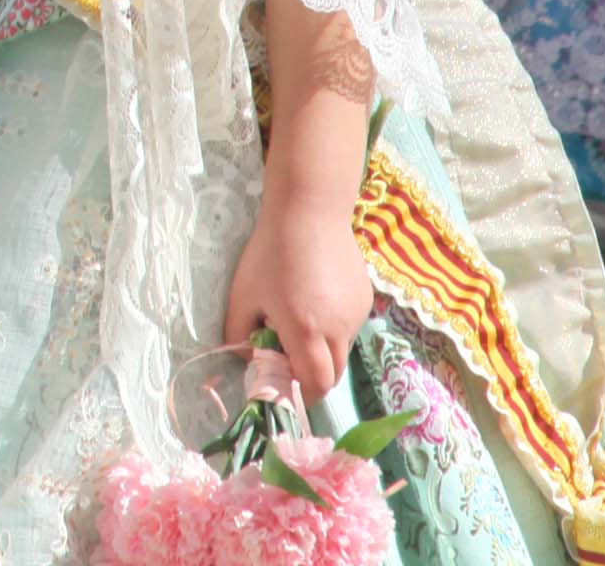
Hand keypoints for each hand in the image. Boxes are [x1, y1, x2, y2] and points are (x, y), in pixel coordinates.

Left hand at [221, 182, 374, 386]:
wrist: (309, 211)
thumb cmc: (270, 252)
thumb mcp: (243, 294)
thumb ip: (238, 333)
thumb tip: (248, 359)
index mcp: (305, 330)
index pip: (315, 384)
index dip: (300, 392)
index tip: (282, 382)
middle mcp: (337, 329)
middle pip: (333, 376)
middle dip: (312, 377)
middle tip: (288, 357)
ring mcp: (356, 315)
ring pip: (342, 352)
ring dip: (322, 351)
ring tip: (301, 317)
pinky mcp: (366, 301)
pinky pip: (350, 329)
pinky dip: (334, 328)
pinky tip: (317, 298)